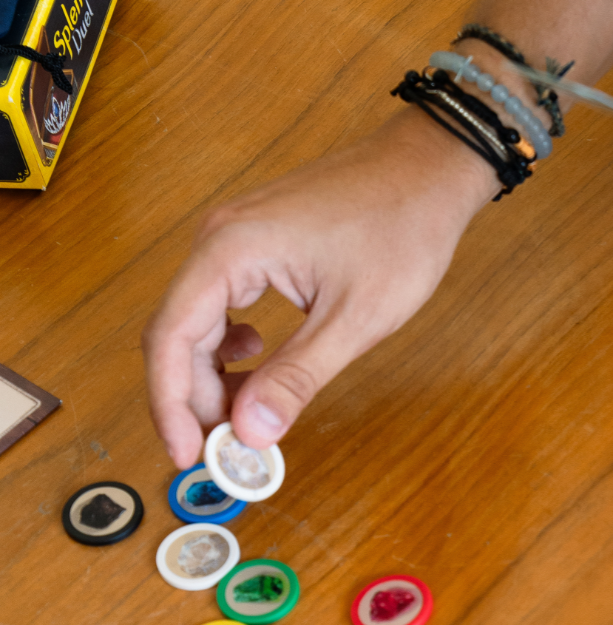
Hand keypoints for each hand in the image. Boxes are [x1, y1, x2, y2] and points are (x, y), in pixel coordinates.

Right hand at [142, 109, 493, 466]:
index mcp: (230, 250)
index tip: (186, 454)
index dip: (170, 405)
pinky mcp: (254, 244)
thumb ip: (296, 377)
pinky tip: (261, 361)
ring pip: (196, 321)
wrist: (429, 170)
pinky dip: (231, 346)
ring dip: (212, 376)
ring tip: (245, 417)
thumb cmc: (401, 228)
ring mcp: (234, 238)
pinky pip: (221, 303)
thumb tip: (251, 431)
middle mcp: (219, 239)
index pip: (170, 338)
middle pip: (176, 334)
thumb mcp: (353, 320)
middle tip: (222, 448)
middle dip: (193, 398)